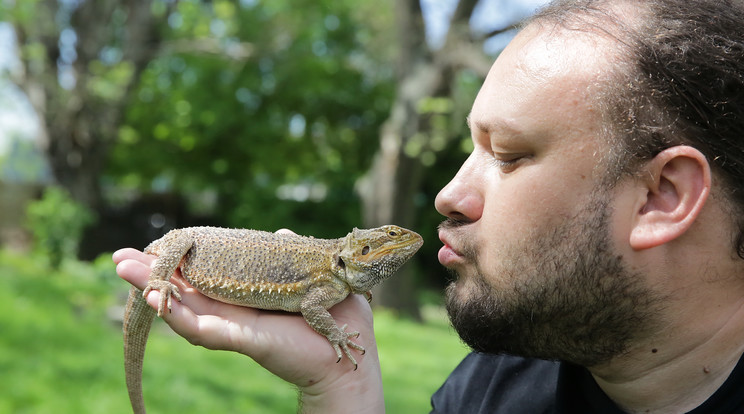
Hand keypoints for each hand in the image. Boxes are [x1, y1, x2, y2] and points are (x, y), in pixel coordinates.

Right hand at [113, 245, 383, 412]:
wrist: (343, 357)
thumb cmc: (333, 320)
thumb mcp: (310, 278)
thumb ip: (289, 253)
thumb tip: (281, 232)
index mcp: (245, 297)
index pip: (203, 278)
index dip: (177, 263)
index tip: (152, 245)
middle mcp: (232, 312)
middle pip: (183, 292)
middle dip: (150, 275)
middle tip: (119, 257)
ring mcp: (232, 328)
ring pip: (182, 309)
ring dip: (152, 289)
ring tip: (125, 271)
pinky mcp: (239, 339)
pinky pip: (203, 329)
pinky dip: (177, 315)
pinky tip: (157, 299)